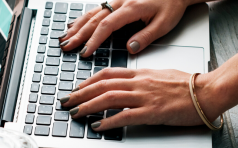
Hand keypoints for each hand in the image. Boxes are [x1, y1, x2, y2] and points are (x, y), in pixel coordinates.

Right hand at [59, 0, 194, 56]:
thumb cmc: (172, 5)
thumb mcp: (164, 23)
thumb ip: (146, 36)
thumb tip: (130, 48)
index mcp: (132, 8)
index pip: (107, 26)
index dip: (94, 40)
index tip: (85, 52)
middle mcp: (121, 2)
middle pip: (94, 19)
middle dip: (79, 34)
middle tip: (67, 46)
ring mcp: (117, 0)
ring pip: (92, 13)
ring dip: (77, 26)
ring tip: (65, 38)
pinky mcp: (117, 0)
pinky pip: (96, 9)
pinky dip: (83, 18)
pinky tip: (75, 24)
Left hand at [63, 68, 224, 129]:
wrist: (208, 91)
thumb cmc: (188, 85)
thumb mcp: (160, 76)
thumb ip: (142, 80)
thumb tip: (129, 84)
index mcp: (140, 74)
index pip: (107, 74)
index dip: (88, 82)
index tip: (77, 89)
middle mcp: (139, 83)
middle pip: (102, 85)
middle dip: (80, 94)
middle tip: (66, 102)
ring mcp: (144, 97)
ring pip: (108, 98)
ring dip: (88, 106)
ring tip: (75, 114)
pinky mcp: (152, 112)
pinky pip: (124, 116)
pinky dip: (108, 121)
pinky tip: (97, 126)